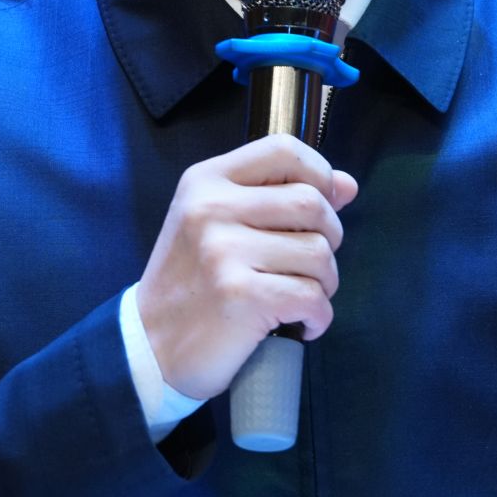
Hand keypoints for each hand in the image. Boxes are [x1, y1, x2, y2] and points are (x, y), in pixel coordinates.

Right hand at [135, 134, 358, 400]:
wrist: (150, 346)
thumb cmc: (193, 282)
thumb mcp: (219, 225)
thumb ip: (279, 197)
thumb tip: (347, 185)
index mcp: (206, 181)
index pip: (284, 150)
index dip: (319, 174)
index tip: (320, 207)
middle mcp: (211, 208)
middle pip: (312, 204)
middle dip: (329, 238)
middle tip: (308, 267)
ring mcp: (223, 252)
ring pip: (318, 253)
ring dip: (324, 283)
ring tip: (299, 297)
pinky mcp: (239, 296)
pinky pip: (311, 297)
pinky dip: (318, 317)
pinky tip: (301, 324)